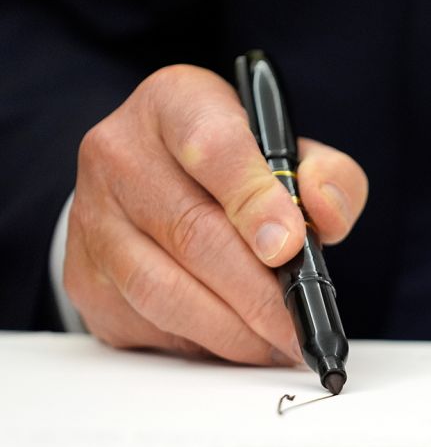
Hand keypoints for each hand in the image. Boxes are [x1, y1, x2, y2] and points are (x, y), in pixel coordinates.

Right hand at [65, 65, 367, 363]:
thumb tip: (324, 214)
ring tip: (276, 343)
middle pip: (191, 232)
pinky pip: (145, 323)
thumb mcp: (295, 156)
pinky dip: (200, 343)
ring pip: (162, 289)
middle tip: (298, 324)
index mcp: (177, 104)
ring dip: (230, 329)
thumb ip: (330, 179)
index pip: (212, 146)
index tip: (290, 246)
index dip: (254, 200)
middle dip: (257, 292)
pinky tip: (236, 341)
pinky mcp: (84, 276)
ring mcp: (93, 216)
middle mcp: (120, 152)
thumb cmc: (240, 171)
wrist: (164, 184)